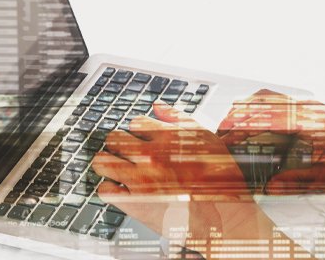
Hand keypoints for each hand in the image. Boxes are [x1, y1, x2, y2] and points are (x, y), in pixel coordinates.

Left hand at [91, 102, 272, 240]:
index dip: (138, 131)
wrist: (223, 218)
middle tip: (122, 153)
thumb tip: (157, 106)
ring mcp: (139, 180)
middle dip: (117, 144)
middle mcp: (150, 156)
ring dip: (105, 163)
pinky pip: (105, 190)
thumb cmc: (219, 181)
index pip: (135, 122)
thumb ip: (180, 119)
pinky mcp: (133, 203)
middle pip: (113, 138)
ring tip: (113, 168)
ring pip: (101, 162)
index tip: (140, 139)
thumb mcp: (207, 140)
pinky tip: (119, 190)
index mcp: (167, 138)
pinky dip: (109, 189)